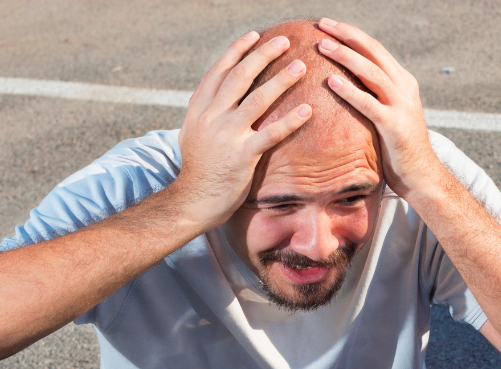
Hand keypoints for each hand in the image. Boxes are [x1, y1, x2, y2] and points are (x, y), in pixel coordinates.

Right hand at [174, 32, 312, 230]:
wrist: (193, 200)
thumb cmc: (198, 170)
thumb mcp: (193, 134)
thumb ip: (207, 114)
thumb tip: (219, 98)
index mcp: (199, 108)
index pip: (220, 71)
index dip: (237, 51)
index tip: (254, 36)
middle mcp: (212, 116)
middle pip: (240, 77)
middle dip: (263, 55)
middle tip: (286, 42)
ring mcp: (227, 134)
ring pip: (257, 99)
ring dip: (281, 80)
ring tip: (301, 66)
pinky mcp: (243, 155)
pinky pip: (271, 133)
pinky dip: (291, 120)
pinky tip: (308, 110)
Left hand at [316, 18, 442, 198]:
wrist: (420, 176)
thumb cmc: (398, 149)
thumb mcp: (388, 115)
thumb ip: (374, 97)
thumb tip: (344, 86)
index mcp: (403, 82)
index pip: (375, 49)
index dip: (351, 34)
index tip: (328, 25)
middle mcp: (404, 88)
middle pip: (373, 52)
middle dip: (346, 35)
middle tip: (321, 24)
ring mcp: (401, 106)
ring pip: (371, 71)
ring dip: (345, 56)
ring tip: (322, 45)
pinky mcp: (395, 126)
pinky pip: (368, 104)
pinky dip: (349, 90)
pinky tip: (331, 81)